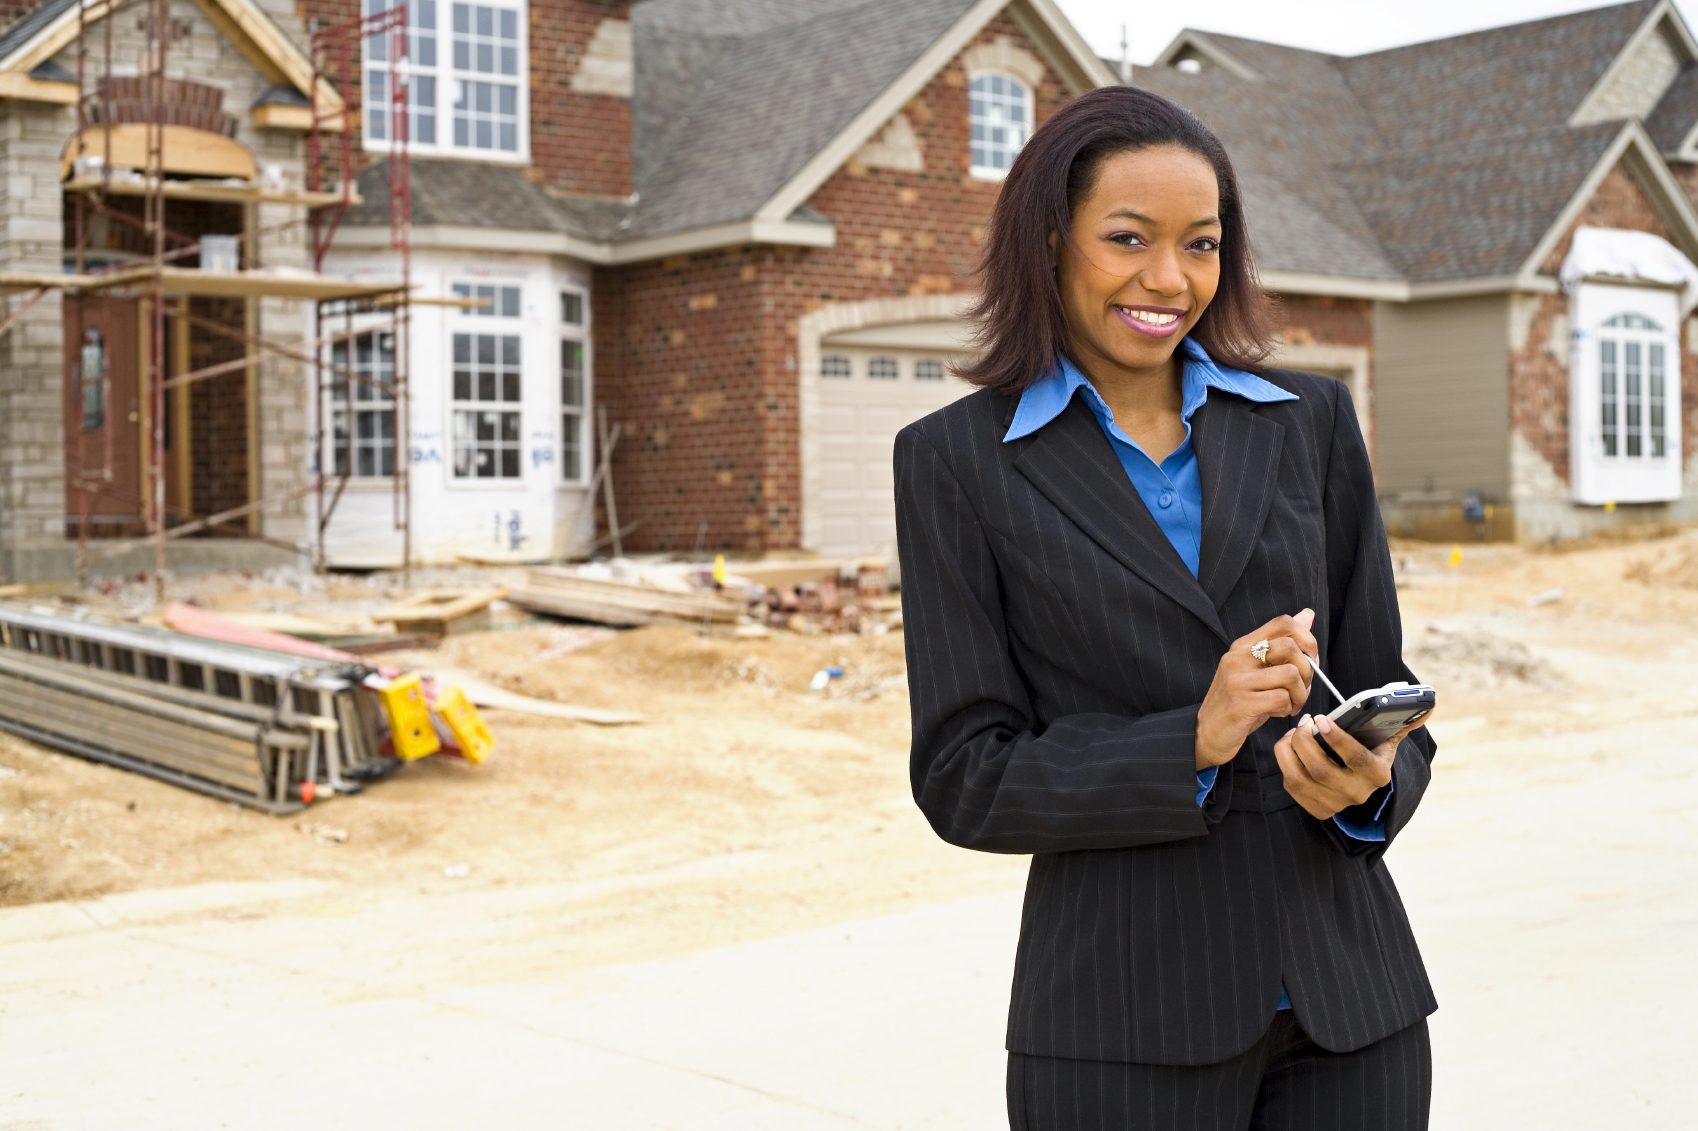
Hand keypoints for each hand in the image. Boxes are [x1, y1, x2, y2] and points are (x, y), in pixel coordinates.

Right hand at [1194, 610, 1317, 770]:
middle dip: (1307, 671)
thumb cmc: (1239, 702)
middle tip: (1301, 688)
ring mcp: (1237, 680)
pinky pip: (1280, 699)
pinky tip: (1277, 713)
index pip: (1283, 623)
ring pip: (1290, 674)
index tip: (1310, 660)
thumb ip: (1281, 644)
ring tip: (1290, 704)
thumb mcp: (1259, 670)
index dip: (1307, 639)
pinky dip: (1287, 708)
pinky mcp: (1240, 703)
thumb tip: (1307, 615)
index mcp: (1243, 646)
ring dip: (1300, 694)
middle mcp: (1237, 658)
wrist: (1206, 733)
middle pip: (1290, 647)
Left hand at [1273, 706, 1437, 819]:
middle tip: (1304, 722)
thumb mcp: (1387, 739)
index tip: (1321, 719)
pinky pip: (1291, 785)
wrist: (1361, 784)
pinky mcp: (1317, 809)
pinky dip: (1285, 762)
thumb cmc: (1370, 752)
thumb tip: (1428, 708)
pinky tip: (1289, 747)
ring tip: (1294, 733)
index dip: (1337, 738)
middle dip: (1305, 741)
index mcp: (1378, 774)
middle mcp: (1358, 793)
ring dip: (1289, 751)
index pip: (1356, 758)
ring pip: (1300, 778)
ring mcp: (1336, 804)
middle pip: (1321, 769)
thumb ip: (1404, 722)